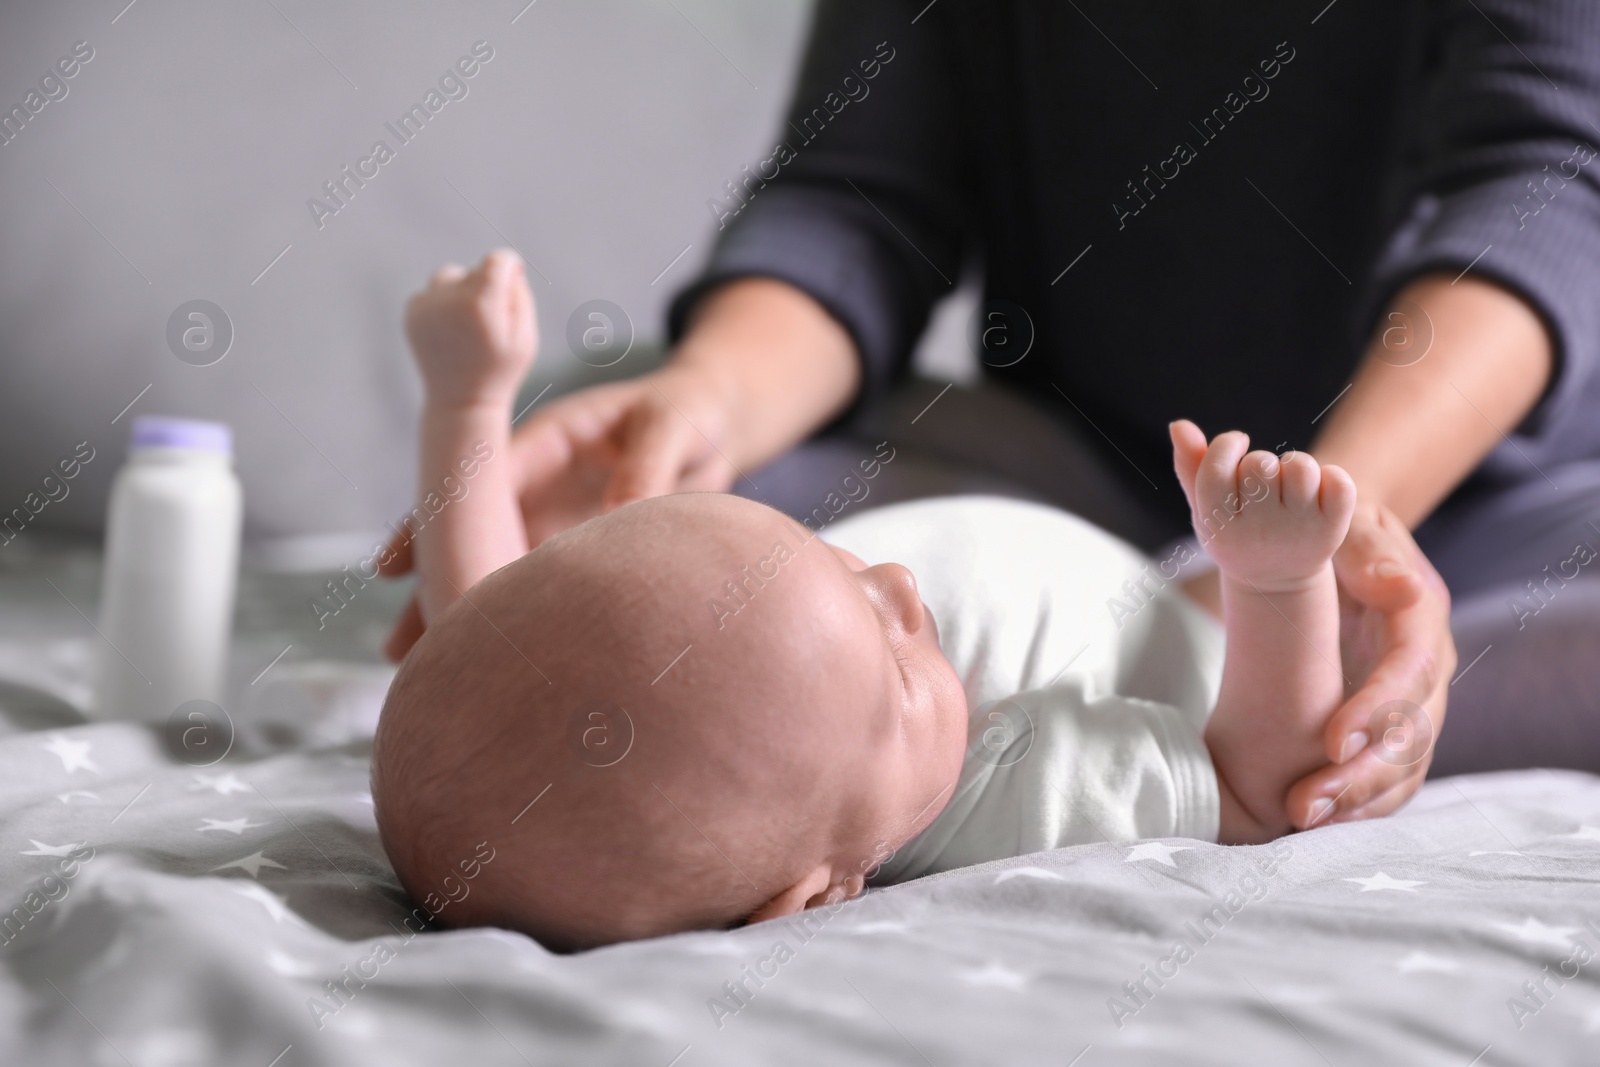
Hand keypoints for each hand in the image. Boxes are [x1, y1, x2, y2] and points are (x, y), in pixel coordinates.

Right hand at [379, 360, 739, 659]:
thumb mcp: (670, 426)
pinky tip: (491, 662)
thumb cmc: (687, 411)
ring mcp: (551, 522)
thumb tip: (623, 515)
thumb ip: (646, 466)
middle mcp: (536, 487)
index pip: (479, 484)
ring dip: (462, 610)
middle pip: (471, 536)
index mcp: (545, 443)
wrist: (714, 426)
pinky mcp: (576, 553)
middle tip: (399, 646)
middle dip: (434, 587)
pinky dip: (514, 619)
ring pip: (493, 568)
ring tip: (418, 667)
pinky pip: (536, 588)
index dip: (440, 522)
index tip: (400, 564)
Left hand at [404, 248, 536, 409]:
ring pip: (449, 277)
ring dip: (461, 292)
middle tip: (490, 323)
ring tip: (469, 325)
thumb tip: (509, 266)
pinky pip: (432, 292)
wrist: (461, 401)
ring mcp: (426, 306)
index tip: (513, 281)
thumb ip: (520, 295)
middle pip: (474, 270)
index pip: (497, 259)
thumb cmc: (500, 370)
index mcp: (481, 302)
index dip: (509, 268)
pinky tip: (452, 331)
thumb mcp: (526, 336)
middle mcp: (449, 298)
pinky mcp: (412, 314)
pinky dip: (442, 304)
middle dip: (486, 287)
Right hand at [1170, 421, 1355, 591]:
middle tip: (1261, 483)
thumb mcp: (1205, 509)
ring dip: (1295, 466)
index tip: (1236, 444)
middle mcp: (1258, 533)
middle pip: (1259, 464)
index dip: (1226, 445)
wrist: (1277, 584)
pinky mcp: (1332, 530)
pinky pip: (1338, 480)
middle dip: (1260, 462)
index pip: (1216, 470)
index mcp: (1220, 528)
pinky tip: (1318, 492)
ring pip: (1300, 467)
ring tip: (1289, 484)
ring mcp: (1298, 532)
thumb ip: (1189, 466)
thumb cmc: (1236, 534)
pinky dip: (1331, 477)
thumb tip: (1178, 424)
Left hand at [1284, 503, 1455, 827]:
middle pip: (1412, 733)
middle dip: (1361, 773)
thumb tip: (1399, 588)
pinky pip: (1390, 775)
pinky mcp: (1393, 726)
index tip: (1330, 742)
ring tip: (1303, 821)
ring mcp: (1414, 702)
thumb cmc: (1336, 532)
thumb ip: (1367, 554)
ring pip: (1404, 764)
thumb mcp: (1349, 528)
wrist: (1343, 544)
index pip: (1409, 670)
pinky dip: (1362, 804)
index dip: (1377, 710)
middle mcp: (1427, 667)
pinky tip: (1319, 825)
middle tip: (1304, 805)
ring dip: (1358, 799)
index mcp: (1419, 617)